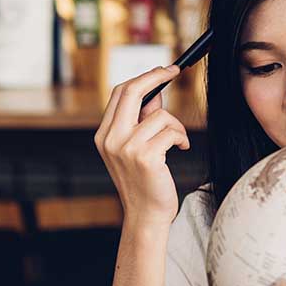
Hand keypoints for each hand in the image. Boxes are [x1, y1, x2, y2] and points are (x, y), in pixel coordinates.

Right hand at [94, 66, 188, 227]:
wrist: (146, 214)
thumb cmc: (146, 181)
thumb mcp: (137, 147)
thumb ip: (142, 121)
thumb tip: (156, 91)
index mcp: (104, 135)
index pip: (120, 93)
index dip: (143, 78)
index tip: (162, 71)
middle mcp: (110, 139)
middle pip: (132, 91)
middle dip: (156, 76)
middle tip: (174, 70)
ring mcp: (126, 147)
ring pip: (160, 116)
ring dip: (177, 127)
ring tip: (178, 143)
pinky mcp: (145, 156)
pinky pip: (171, 132)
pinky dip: (182, 138)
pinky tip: (180, 150)